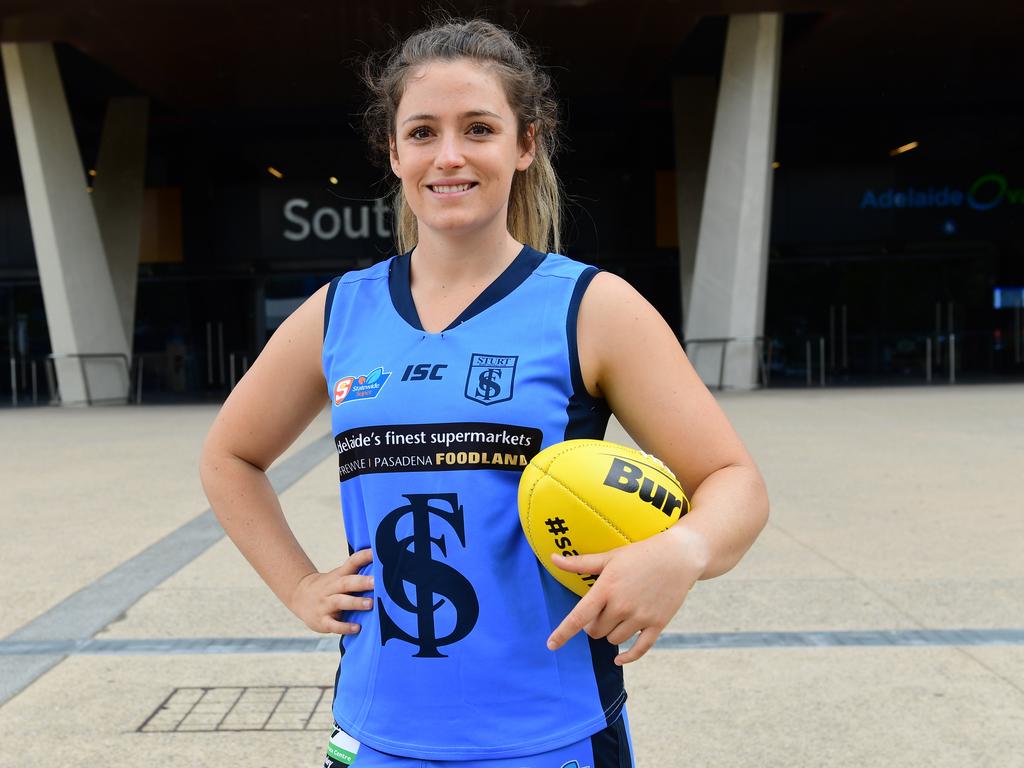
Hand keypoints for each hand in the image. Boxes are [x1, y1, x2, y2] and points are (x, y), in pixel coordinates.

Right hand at [289, 548, 374, 634]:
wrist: (299, 596)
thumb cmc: (330, 587)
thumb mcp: (340, 577)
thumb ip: (358, 573)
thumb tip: (386, 568)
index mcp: (338, 576)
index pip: (352, 562)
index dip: (364, 556)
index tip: (377, 553)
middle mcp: (331, 588)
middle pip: (346, 582)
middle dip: (362, 582)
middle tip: (377, 582)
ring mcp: (325, 604)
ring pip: (340, 602)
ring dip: (355, 603)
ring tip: (371, 604)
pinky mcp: (322, 621)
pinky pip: (333, 624)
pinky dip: (345, 627)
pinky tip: (357, 628)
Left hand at [546, 525, 705, 664]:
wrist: (679, 556)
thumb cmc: (641, 554)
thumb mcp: (610, 556)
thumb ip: (580, 563)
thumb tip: (552, 559)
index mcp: (606, 589)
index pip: (578, 617)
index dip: (562, 633)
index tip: (551, 645)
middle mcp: (622, 606)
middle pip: (595, 631)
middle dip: (593, 625)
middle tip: (600, 611)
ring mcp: (640, 617)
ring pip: (613, 640)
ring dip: (610, 633)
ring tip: (616, 616)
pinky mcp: (657, 624)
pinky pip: (639, 650)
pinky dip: (627, 657)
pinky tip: (618, 660)